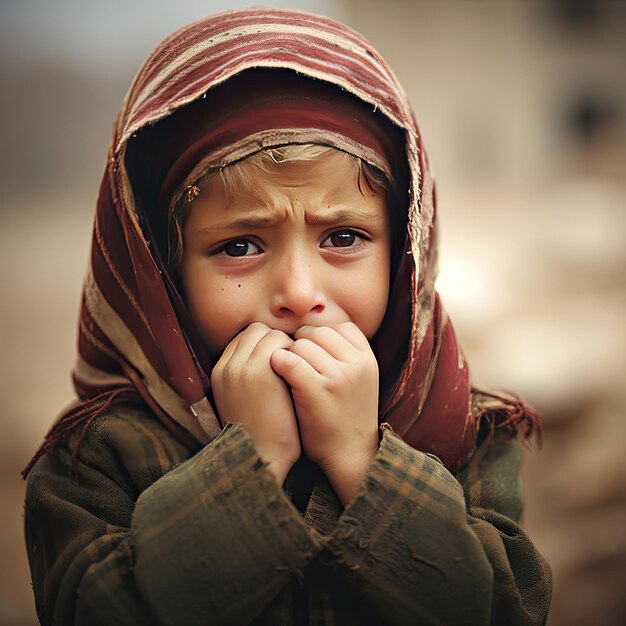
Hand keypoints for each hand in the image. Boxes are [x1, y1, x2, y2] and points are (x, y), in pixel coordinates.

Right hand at [211, 322, 300, 483]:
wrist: (260, 458)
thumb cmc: (260, 437)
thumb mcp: (243, 403)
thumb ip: (250, 380)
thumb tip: (275, 360)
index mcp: (220, 374)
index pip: (244, 339)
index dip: (265, 345)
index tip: (283, 358)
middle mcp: (227, 366)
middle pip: (255, 331)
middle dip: (276, 340)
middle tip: (296, 358)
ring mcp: (241, 366)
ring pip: (269, 333)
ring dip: (287, 345)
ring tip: (301, 365)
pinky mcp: (259, 369)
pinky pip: (281, 342)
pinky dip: (295, 351)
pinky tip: (305, 369)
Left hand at [270, 322, 379, 503]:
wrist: (348, 455)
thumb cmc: (345, 415)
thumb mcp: (359, 379)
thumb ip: (344, 354)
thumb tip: (312, 328)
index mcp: (367, 358)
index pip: (339, 327)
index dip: (320, 338)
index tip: (313, 357)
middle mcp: (356, 363)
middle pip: (316, 332)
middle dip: (302, 346)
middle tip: (297, 367)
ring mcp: (338, 375)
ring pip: (301, 345)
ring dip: (290, 357)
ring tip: (290, 377)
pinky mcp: (317, 389)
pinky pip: (289, 360)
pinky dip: (278, 364)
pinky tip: (277, 376)